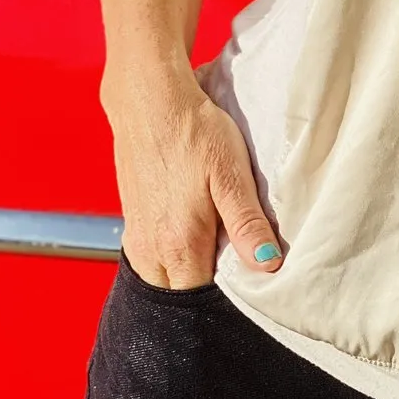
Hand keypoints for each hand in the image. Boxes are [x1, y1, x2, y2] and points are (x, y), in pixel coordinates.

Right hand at [101, 54, 283, 288]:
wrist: (150, 101)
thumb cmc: (194, 132)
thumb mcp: (231, 174)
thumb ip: (246, 224)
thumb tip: (268, 265)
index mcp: (179, 244)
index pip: (202, 298)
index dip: (228, 294)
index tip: (248, 277)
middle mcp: (151, 249)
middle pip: (181, 293)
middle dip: (206, 288)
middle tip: (234, 259)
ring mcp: (136, 236)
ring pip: (163, 278)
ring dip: (188, 271)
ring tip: (215, 243)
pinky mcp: (131, 221)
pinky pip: (151, 259)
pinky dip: (172, 256)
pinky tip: (192, 229)